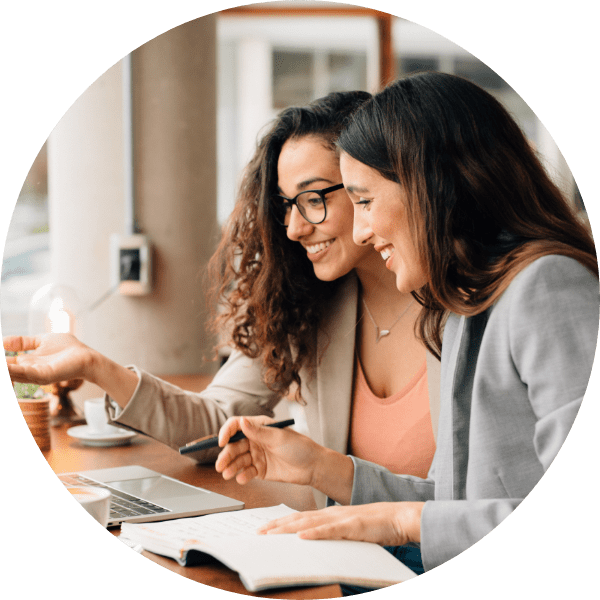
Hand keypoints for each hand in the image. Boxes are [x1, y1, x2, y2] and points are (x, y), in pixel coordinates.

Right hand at [3, 334, 94, 384]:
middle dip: (2, 366)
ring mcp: (33, 375)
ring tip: (1, 365)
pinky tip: (5, 366)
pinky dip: (10, 370)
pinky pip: (22, 373)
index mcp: (25, 363)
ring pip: (9, 373)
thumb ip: (22, 342)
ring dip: (4, 369)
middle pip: (6, 370)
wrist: (87, 358)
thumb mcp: (41, 341)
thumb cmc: (68, 350)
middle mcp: (26, 371)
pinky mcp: (43, 376)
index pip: (4, 363)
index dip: (0, 357)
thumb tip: (3, 340)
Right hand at [215, 416, 323, 486]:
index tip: (221, 442)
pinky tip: (242, 478)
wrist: (313, 467)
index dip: (226, 432)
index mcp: (259, 427)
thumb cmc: (300, 447)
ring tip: (227, 474)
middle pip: (234, 446)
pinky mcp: (259, 470)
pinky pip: (246, 472)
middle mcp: (255, 440)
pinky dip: (242, 476)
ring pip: (238, 460)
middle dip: (226, 455)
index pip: (237, 426)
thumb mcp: (279, 438)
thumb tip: (242, 422)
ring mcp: (257, 455)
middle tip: (220, 465)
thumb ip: (259, 432)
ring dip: (231, 467)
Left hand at [257, 502, 423, 545]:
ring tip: (271, 533)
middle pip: (298, 519)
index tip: (265, 528)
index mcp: (329, 515)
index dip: (281, 522)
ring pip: (309, 523)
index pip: (300, 518)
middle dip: (277, 525)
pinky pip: (330, 530)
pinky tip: (301, 536)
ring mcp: (340, 519)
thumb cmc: (375, 525)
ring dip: (288, 528)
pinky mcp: (352, 526)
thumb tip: (313, 541)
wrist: (398, 517)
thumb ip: (332, 533)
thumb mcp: (349, 529)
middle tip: (258, 532)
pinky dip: (315, 533)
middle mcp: (331, 514)